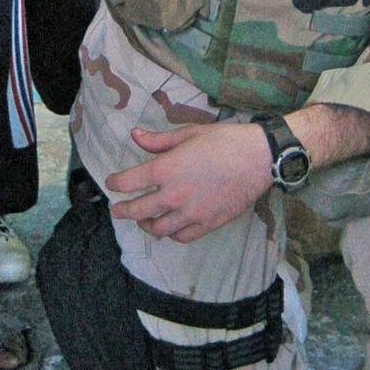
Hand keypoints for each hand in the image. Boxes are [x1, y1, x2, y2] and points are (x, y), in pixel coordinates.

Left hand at [105, 120, 272, 242]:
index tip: (111, 183)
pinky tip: (169, 228)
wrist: (259, 159)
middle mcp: (174, 195)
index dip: (115, 183)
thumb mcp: (188, 133)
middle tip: (117, 210)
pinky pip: (181, 236)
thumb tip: (135, 135)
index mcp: (166, 169)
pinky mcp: (207, 224)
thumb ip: (158, 140)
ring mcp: (190, 213)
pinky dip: (170, 234)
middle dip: (122, 210)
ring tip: (142, 220)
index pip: (129, 181)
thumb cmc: (224, 141)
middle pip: (138, 210)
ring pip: (157, 228)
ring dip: (145, 224)